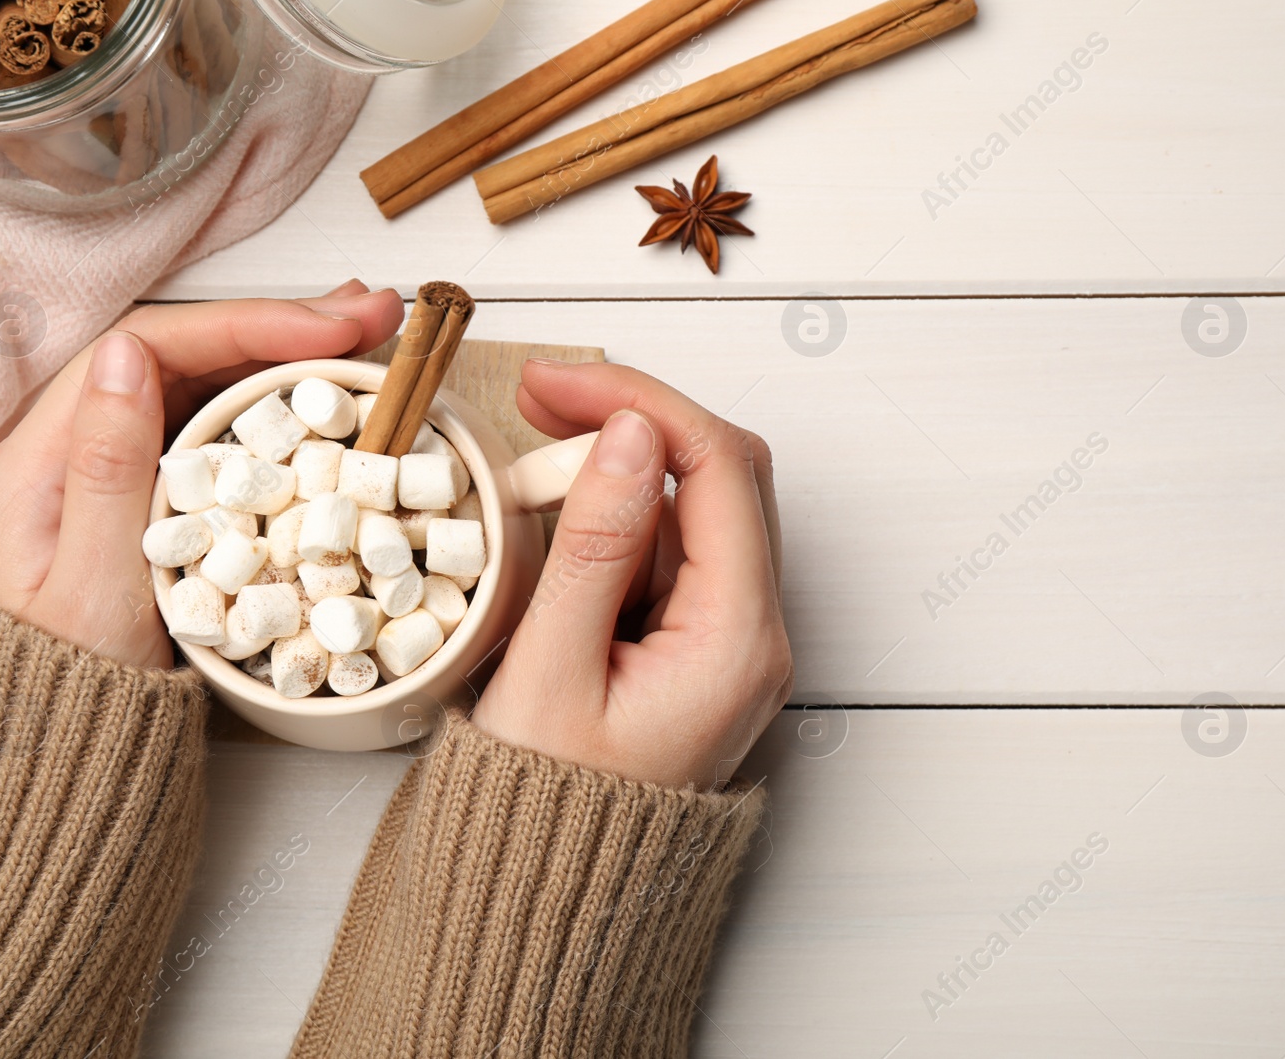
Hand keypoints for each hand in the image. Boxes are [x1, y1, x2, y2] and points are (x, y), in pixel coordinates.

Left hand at [0, 281, 403, 668]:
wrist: (68, 753)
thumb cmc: (78, 688)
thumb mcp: (95, 589)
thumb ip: (108, 469)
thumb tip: (125, 352)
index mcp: (40, 455)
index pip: (149, 348)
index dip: (245, 325)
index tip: (330, 328)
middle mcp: (71, 444)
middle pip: (182, 351)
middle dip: (282, 324)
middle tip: (372, 313)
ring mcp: (112, 465)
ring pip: (203, 379)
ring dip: (286, 350)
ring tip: (365, 332)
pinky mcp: (151, 493)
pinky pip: (213, 423)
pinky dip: (275, 396)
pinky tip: (324, 386)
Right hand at [472, 360, 790, 789]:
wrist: (554, 900)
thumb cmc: (548, 813)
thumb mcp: (552, 673)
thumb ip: (595, 546)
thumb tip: (630, 433)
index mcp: (737, 641)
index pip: (719, 469)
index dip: (640, 402)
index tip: (556, 382)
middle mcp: (756, 634)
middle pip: (722, 476)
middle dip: (635, 421)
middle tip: (540, 399)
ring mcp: (733, 640)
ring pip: (695, 509)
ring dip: (619, 472)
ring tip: (529, 471)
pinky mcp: (701, 646)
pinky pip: (672, 553)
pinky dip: (618, 520)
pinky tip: (557, 521)